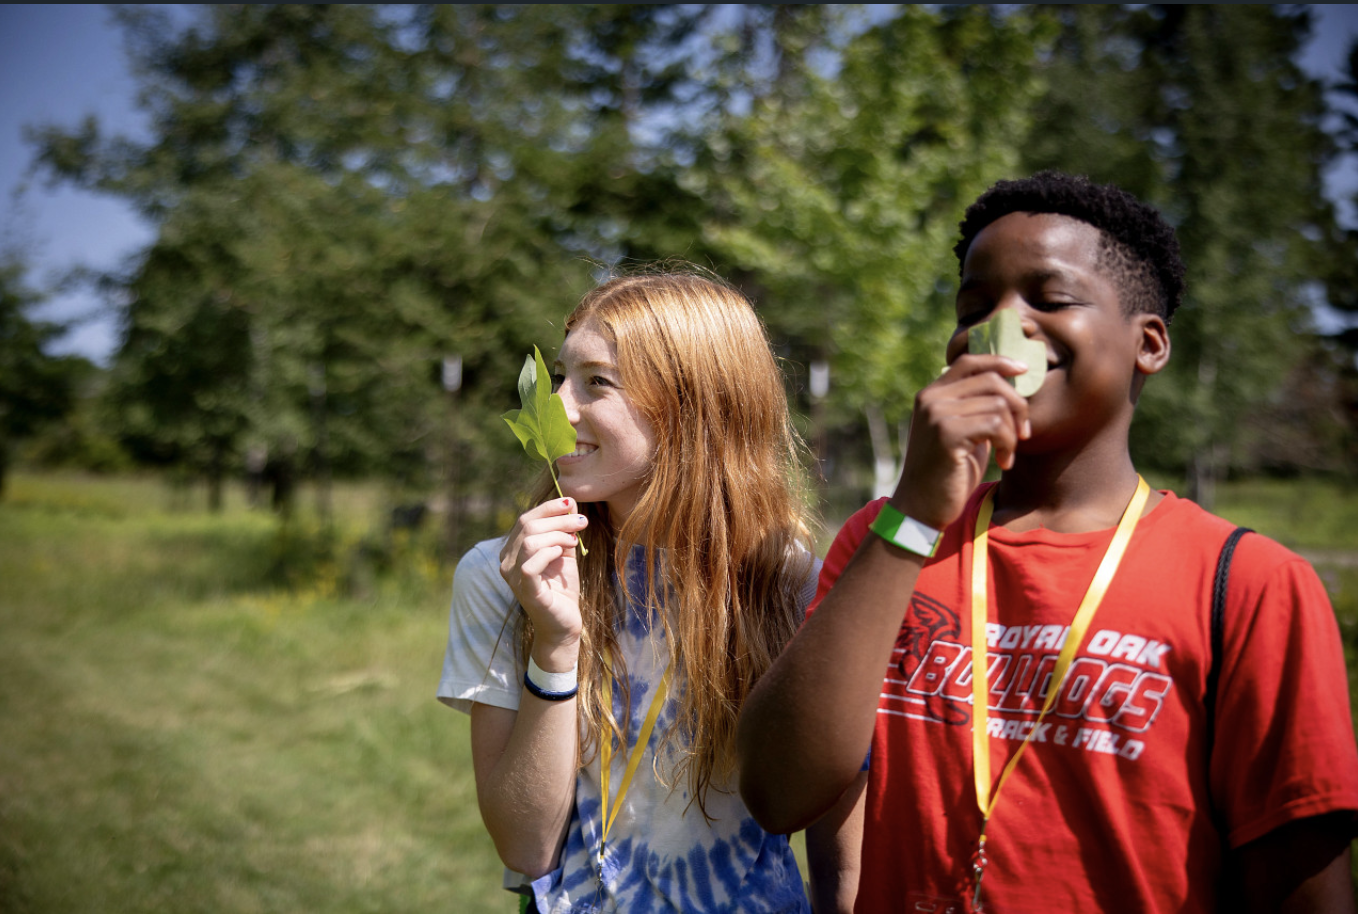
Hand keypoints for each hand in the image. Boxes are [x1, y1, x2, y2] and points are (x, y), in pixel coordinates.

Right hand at [499, 498, 587, 669]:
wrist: (565, 623)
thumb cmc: (562, 588)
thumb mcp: (564, 552)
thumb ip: (564, 529)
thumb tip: (570, 501)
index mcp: (513, 549)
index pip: (526, 518)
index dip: (548, 507)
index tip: (571, 504)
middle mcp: (507, 561)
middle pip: (527, 525)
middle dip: (558, 519)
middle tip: (582, 522)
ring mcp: (513, 577)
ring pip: (529, 541)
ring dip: (557, 535)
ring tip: (575, 540)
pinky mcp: (525, 590)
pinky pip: (530, 565)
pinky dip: (549, 553)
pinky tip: (563, 554)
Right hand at [894, 353, 1030, 529]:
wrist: (920, 508)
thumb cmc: (947, 473)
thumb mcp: (961, 432)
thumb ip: (975, 407)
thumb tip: (1010, 383)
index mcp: (931, 394)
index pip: (969, 361)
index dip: (1000, 361)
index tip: (1023, 371)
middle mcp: (931, 398)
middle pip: (991, 380)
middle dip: (1018, 406)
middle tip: (1023, 434)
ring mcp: (937, 414)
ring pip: (998, 403)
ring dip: (1012, 432)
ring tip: (1007, 454)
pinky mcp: (947, 433)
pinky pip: (995, 424)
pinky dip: (1007, 444)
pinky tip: (1003, 462)